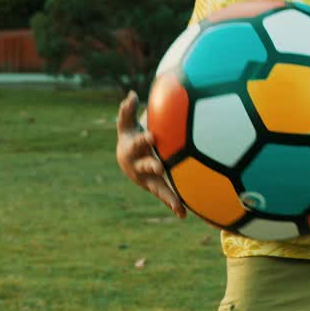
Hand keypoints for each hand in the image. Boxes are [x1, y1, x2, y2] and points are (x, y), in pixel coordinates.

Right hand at [116, 91, 185, 217]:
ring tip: (177, 205)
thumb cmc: (130, 137)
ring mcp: (147, 179)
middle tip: (160, 167)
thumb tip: (131, 95)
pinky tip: (183, 215)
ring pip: (157, 187)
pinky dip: (173, 205)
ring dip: (166, 195)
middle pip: (146, 166)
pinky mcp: (156, 187)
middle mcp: (139, 166)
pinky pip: (165, 196)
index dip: (144, 140)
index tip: (152, 136)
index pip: (138, 143)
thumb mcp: (126, 125)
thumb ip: (127, 110)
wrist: (127, 160)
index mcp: (133, 149)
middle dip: (152, 166)